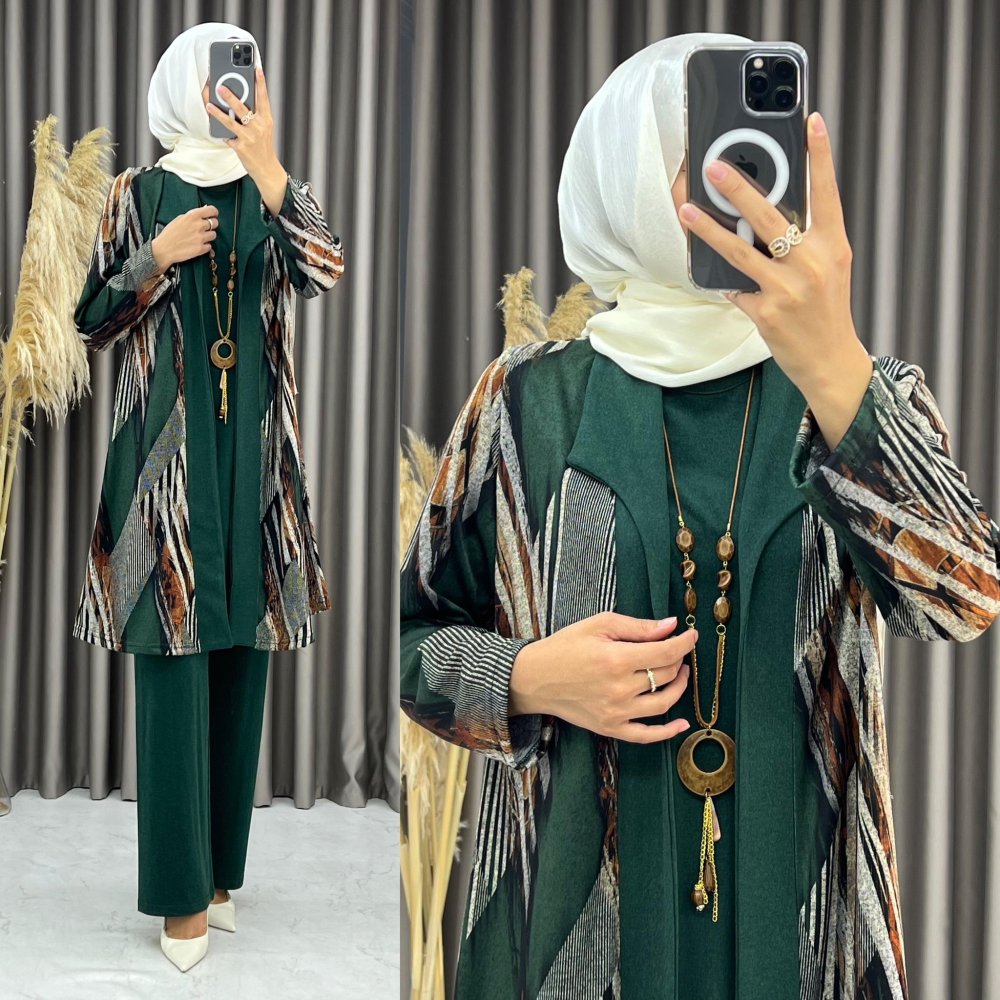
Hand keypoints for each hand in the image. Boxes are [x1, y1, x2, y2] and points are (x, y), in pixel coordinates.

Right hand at [151, 204, 218, 268]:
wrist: (164, 249)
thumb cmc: (169, 234)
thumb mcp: (179, 219)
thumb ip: (192, 216)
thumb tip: (203, 212)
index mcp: (192, 216)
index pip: (211, 210)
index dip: (214, 213)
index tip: (213, 215)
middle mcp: (198, 226)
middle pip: (215, 223)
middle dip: (211, 225)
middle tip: (205, 228)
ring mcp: (201, 238)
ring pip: (214, 235)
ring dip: (208, 236)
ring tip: (199, 237)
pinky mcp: (201, 249)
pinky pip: (210, 246)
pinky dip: (205, 246)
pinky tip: (197, 245)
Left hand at [206, 66, 287, 214]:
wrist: (266, 169)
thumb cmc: (263, 147)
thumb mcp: (264, 129)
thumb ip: (255, 115)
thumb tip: (238, 102)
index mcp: (266, 120)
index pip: (264, 98)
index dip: (260, 83)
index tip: (256, 68)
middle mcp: (259, 127)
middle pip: (243, 109)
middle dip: (231, 97)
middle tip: (220, 86)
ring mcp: (250, 137)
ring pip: (231, 122)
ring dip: (218, 112)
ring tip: (209, 104)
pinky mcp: (241, 147)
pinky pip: (227, 136)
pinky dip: (221, 131)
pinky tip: (214, 125)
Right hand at [509, 612, 695, 743]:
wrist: (535, 678)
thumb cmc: (565, 646)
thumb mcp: (599, 625)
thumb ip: (637, 627)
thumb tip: (671, 626)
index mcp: (616, 659)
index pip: (666, 653)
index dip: (685, 643)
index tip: (692, 636)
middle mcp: (619, 688)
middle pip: (666, 675)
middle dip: (678, 659)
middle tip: (676, 649)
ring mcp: (616, 712)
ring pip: (664, 702)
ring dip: (679, 687)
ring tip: (680, 673)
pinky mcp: (610, 728)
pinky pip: (646, 735)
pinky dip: (667, 732)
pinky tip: (682, 723)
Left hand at [677, 111, 874, 446]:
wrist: (830, 360)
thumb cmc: (826, 310)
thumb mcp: (829, 269)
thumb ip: (806, 241)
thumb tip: (766, 216)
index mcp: (833, 245)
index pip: (827, 192)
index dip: (820, 156)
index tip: (811, 121)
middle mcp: (812, 263)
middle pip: (770, 216)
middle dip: (739, 188)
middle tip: (714, 165)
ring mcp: (788, 288)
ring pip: (740, 250)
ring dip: (709, 229)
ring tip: (686, 210)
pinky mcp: (767, 312)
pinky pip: (734, 287)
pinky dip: (722, 280)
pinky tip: (708, 271)